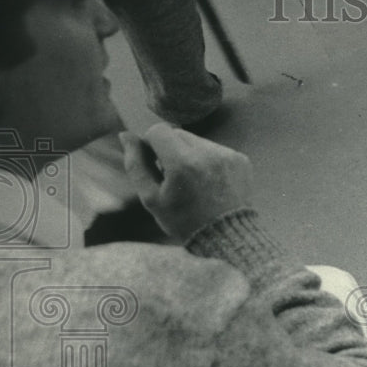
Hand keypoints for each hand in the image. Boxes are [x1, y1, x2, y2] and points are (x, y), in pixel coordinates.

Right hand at [120, 123, 252, 240]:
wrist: (227, 236)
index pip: (158, 130)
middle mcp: (208, 154)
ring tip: (193, 182)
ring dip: (189, 154)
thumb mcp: (151, 198)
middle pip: (177, 133)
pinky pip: (216, 149)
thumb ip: (136, 164)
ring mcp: (228, 155)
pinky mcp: (241, 158)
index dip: (151, 144)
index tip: (155, 163)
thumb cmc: (184, 220)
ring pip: (197, 140)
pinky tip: (210, 182)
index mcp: (183, 163)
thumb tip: (126, 135)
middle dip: (170, 150)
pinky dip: (208, 160)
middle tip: (174, 177)